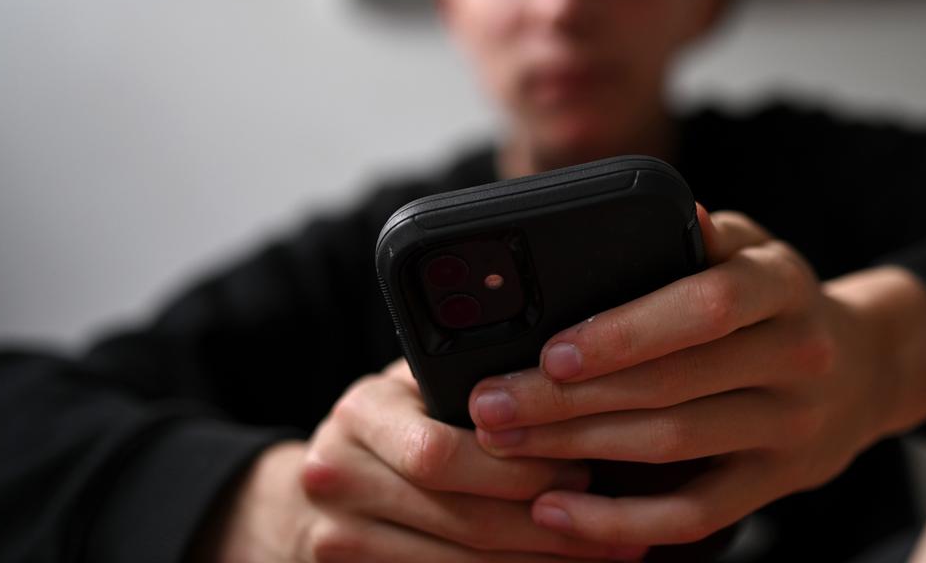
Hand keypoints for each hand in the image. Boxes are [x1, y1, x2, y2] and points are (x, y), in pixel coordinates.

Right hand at [197, 359, 646, 561]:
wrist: (310, 495)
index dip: (519, 469)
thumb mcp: (415, 389)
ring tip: (606, 556)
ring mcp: (338, 538)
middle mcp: (336, 475)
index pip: (443, 450)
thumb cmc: (392, 429)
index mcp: (362, 412)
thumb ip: (470, 380)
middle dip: (546, 526)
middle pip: (458, 516)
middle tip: (616, 525)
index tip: (585, 469)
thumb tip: (571, 380)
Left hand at [466, 206, 925, 546]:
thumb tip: (675, 211)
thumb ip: (704, 236)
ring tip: (505, 443)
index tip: (551, 350)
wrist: (865, 369)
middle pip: (673, 385)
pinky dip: (621, 521)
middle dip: (569, 399)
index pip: (707, 307)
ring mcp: (790, 428)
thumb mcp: (755, 250)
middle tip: (492, 403)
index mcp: (782, 286)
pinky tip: (557, 511)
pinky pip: (695, 515)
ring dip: (579, 450)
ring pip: (675, 446)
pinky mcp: (775, 484)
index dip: (628, 331)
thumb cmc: (777, 301)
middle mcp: (796, 357)